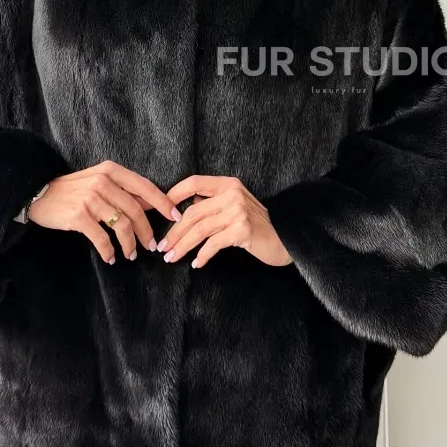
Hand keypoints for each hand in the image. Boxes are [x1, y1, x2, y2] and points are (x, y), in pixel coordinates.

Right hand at [29, 160, 181, 264]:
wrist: (39, 194)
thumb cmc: (72, 190)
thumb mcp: (99, 181)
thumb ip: (123, 190)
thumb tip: (153, 204)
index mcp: (110, 170)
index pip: (145, 186)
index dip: (163, 203)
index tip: (176, 217)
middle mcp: (102, 181)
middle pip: (135, 210)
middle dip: (147, 231)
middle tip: (151, 246)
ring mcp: (90, 198)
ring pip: (121, 225)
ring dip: (130, 244)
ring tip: (130, 254)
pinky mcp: (78, 216)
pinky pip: (102, 238)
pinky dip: (109, 251)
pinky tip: (110, 257)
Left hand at [159, 175, 291, 269]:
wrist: (286, 239)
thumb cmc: (257, 225)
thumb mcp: (236, 206)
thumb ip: (213, 203)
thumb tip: (184, 207)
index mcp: (228, 184)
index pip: (194, 183)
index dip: (173, 195)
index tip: (160, 212)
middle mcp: (232, 194)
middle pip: (192, 212)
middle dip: (174, 232)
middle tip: (163, 247)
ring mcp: (238, 211)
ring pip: (199, 229)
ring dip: (182, 245)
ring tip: (171, 257)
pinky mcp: (242, 230)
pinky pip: (213, 244)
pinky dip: (202, 255)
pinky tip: (196, 263)